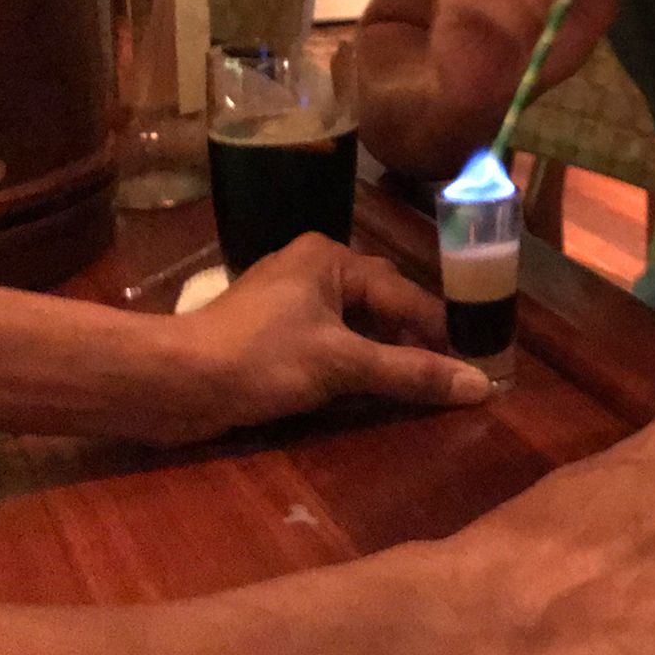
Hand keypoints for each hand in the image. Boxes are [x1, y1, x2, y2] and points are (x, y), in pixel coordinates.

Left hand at [167, 234, 492, 439]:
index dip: (440, 331)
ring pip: (356, 329)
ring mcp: (291, 302)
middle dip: (414, 344)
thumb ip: (411, 373)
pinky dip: (353, 369)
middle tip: (451, 380)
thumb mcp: (342, 365)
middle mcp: (314, 269)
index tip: (475, 363)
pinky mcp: (274, 335)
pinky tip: (372, 396)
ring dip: (384, 360)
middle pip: (382, 307)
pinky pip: (331, 346)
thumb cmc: (259, 359)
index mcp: (331, 258)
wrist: (173, 385)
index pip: (405, 293)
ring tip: (420, 392)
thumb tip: (481, 385)